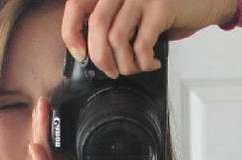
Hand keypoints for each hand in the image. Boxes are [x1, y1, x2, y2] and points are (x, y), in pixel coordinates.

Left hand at [61, 0, 225, 76]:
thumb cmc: (169, 7)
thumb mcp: (134, 9)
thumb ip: (113, 20)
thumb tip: (92, 51)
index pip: (77, 5)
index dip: (72, 33)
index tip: (80, 54)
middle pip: (96, 25)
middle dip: (100, 57)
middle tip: (110, 70)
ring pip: (116, 39)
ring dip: (124, 64)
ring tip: (134, 68)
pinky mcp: (161, 7)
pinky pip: (141, 46)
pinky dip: (144, 63)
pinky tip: (152, 62)